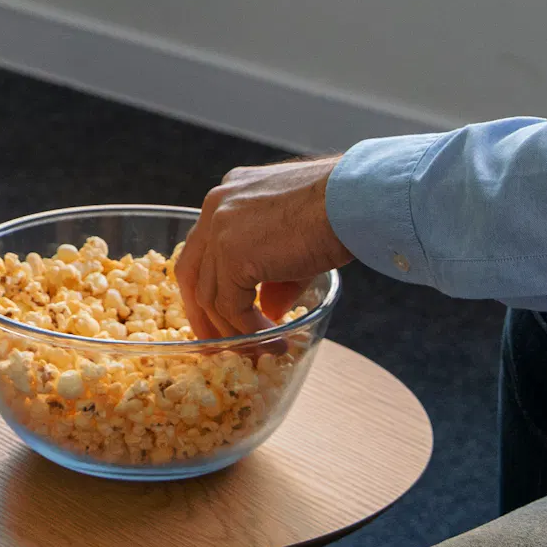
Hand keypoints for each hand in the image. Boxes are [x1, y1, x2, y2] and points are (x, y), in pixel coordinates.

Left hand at [173, 155, 351, 341]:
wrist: (355, 200)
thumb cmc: (339, 211)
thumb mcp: (296, 243)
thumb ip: (274, 276)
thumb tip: (267, 311)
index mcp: (229, 195)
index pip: (203, 248)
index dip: (208, 285)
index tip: (219, 316)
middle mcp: (216, 206)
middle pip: (192, 271)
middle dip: (203, 313)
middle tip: (220, 345)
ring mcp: (219, 229)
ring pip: (210, 295)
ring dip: (233, 330)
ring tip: (259, 350)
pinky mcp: (232, 254)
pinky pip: (231, 305)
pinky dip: (248, 329)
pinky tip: (272, 339)